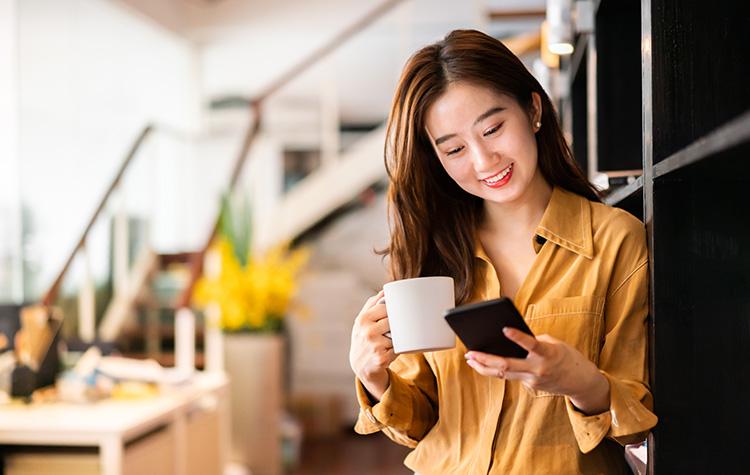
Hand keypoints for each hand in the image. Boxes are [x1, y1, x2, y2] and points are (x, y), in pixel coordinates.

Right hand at [349, 290, 396, 400]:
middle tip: (393, 329)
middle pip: (393, 321)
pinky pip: (399, 348)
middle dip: (396, 325)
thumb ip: (372, 304)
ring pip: (397, 335)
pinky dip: (398, 349)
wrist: (360, 366)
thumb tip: (385, 290)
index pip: (385, 307)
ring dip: (398, 338)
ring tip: (389, 342)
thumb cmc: (363, 338)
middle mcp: (367, 332)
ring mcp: (375, 346)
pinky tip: (389, 351)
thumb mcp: (362, 321)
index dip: (393, 310)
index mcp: (362, 319)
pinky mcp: (382, 358)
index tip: (396, 312)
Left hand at [465, 327, 609, 414]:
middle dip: (485, 359)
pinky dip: (498, 369)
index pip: (531, 345)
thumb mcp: (554, 343)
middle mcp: (538, 369)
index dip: (518, 337)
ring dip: (484, 367)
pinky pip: (511, 376)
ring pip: (503, 374)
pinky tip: (485, 363)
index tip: (505, 328)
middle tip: (470, 353)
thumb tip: (510, 340)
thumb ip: (534, 341)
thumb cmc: (567, 357)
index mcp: (548, 354)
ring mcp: (533, 380)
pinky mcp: (530, 386)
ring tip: (470, 359)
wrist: (580, 382)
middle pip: (507, 366)